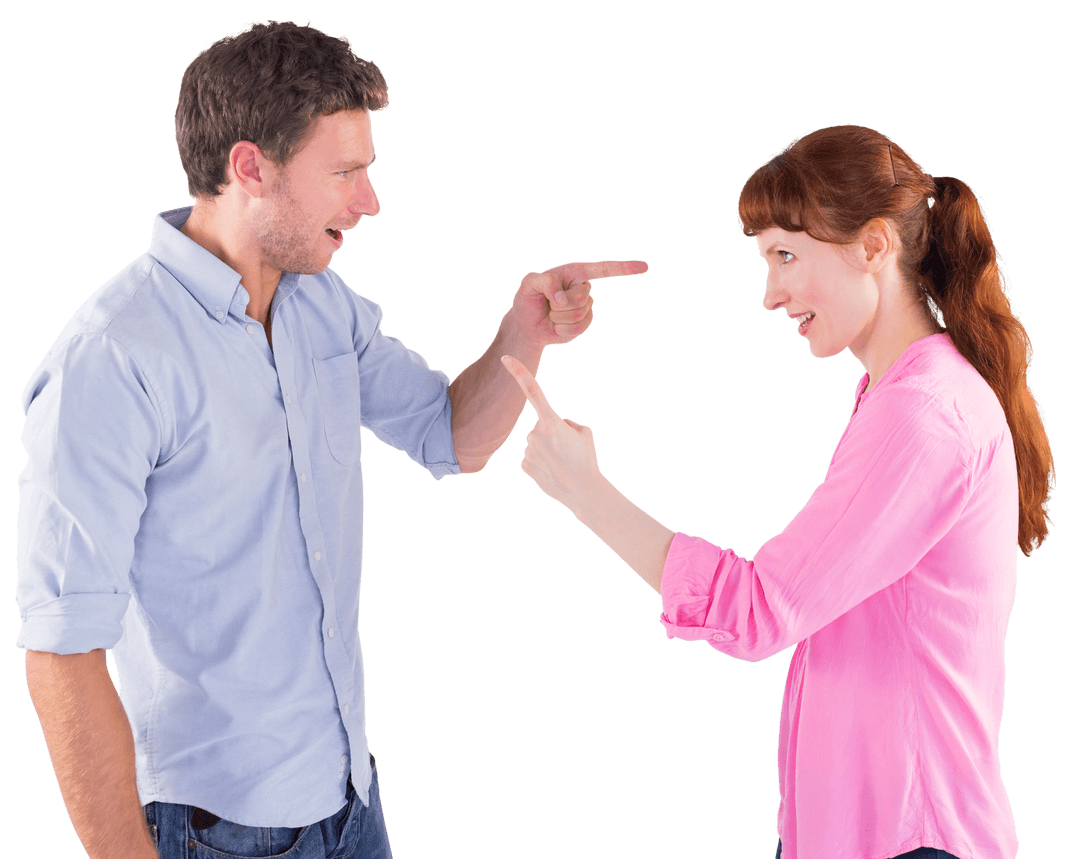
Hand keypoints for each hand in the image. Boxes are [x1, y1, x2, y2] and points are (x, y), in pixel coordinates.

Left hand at [501, 355, 602, 511]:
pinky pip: (532, 458)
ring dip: (548, 450)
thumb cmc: (586, 459)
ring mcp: (528, 451)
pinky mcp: (525, 465)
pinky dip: (542, 463)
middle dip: (552, 435)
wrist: (583, 491)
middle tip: (567, 451)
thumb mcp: (584, 432)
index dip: (519, 373)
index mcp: (551, 422)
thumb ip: (566, 423)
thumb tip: (555, 426)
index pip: (533, 391)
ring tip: (562, 463)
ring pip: (536, 443)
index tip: (506, 358)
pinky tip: (553, 471)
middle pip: (541, 427)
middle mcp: (535, 434)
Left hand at [509, 260, 647, 348]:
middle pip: (581, 297)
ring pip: (579, 314)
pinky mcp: (584, 323)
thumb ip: (544, 281)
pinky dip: (562, 330)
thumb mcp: (528, 284)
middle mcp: (583, 287)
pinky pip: (579, 328)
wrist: (527, 324)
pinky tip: (556, 326)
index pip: (602, 269)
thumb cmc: (527, 299)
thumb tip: (562, 296)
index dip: (623, 268)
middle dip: (560, 304)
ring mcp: (586, 306)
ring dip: (559, 318)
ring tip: (551, 314)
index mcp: (574, 272)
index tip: (643, 267)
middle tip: (549, 304)